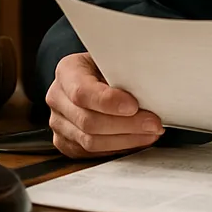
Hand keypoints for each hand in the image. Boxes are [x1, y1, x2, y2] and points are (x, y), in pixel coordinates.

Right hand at [45, 52, 164, 157]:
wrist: (93, 76)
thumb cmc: (106, 66)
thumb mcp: (113, 58)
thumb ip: (124, 70)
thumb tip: (150, 84)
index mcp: (67, 71)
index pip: (82, 92)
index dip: (109, 102)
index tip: (134, 106)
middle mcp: (57, 98)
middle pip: (88, 121)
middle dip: (127, 125)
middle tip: (153, 123)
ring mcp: (58, 123)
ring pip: (90, 141)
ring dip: (126, 140)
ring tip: (150, 133)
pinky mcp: (66, 143)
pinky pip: (91, 153)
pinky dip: (118, 148)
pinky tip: (137, 139)